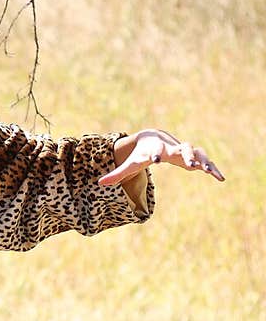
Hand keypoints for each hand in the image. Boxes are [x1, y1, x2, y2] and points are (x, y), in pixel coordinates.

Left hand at [99, 128, 224, 186]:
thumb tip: (100, 183)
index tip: (157, 161)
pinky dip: (213, 168)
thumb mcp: (130, 164)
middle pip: (181, 148)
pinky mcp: (192, 157)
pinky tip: (221, 178)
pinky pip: (205, 161)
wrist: (154, 137)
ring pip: (197, 153)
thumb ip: (117, 174)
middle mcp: (173, 148)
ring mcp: (184, 151)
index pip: (156, 151)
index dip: (156, 155)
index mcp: (157, 149)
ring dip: (203, 161)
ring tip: (210, 172)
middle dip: (186, 155)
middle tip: (190, 165)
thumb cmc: (141, 153)